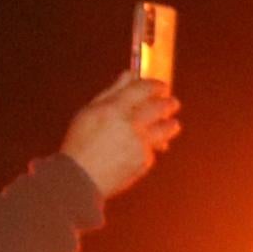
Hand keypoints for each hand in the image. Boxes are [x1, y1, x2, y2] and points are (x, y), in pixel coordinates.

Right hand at [61, 68, 183, 198]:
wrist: (80, 178)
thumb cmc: (80, 143)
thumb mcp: (89, 112)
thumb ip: (112, 91)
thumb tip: (128, 74)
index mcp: (113, 109)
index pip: (143, 89)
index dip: (155, 85)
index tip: (161, 86)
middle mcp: (129, 124)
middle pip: (160, 107)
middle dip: (169, 103)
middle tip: (172, 103)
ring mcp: (139, 143)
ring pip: (166, 128)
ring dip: (171, 124)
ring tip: (173, 123)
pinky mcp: (144, 160)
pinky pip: (153, 148)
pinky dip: (152, 146)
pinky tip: (145, 146)